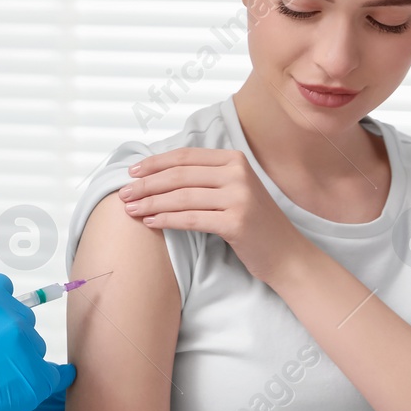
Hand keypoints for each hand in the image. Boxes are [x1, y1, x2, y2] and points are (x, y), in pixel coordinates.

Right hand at [0, 273, 75, 410]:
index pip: (4, 288)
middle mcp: (11, 319)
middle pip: (23, 319)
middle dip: (10, 334)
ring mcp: (26, 349)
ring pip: (35, 348)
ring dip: (23, 358)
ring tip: (0, 379)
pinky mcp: (37, 380)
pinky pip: (59, 374)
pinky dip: (56, 377)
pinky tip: (54, 379)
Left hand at [117, 148, 311, 286]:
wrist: (286, 254)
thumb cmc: (253, 223)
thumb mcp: (233, 190)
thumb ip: (204, 177)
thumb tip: (156, 172)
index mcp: (235, 159)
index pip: (185, 156)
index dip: (155, 163)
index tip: (131, 172)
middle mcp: (238, 174)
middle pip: (179, 175)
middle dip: (146, 184)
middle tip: (123, 193)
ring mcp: (240, 197)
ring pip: (182, 197)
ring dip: (151, 203)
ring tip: (130, 210)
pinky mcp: (237, 222)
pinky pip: (191, 219)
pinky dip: (167, 220)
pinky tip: (151, 222)